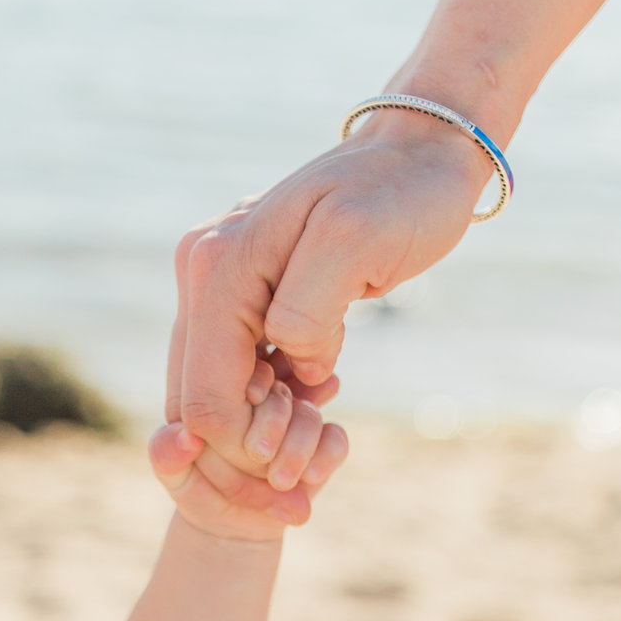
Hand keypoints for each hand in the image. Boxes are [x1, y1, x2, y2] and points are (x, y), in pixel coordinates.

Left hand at [150, 360, 348, 543]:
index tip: (250, 398)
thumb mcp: (175, 474)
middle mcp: (269, 395)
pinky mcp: (323, 443)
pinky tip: (311, 477)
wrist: (231, 525)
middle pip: (283, 386)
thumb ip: (166, 455)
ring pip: (309, 414)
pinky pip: (335, 440)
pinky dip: (325, 457)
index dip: (252, 380)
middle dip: (274, 418)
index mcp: (230, 388)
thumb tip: (184, 439)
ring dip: (297, 447)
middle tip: (259, 454)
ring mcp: (298, 417)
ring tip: (279, 480)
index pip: (247, 365)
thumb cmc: (197, 488)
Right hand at [167, 108, 487, 469]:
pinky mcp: (246, 292)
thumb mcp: (357, 244)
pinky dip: (276, 394)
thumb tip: (290, 366)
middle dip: (250, 446)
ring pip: (216, 388)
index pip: (204, 396)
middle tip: (317, 452)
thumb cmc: (402, 194)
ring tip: (324, 413)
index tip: (304, 469)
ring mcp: (219, 280)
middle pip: (197, 399)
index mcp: (218, 264)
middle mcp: (202, 269)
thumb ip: (307, 312)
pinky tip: (321, 384)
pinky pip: (240, 366)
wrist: (423, 151)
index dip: (247, 449)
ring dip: (265, 423)